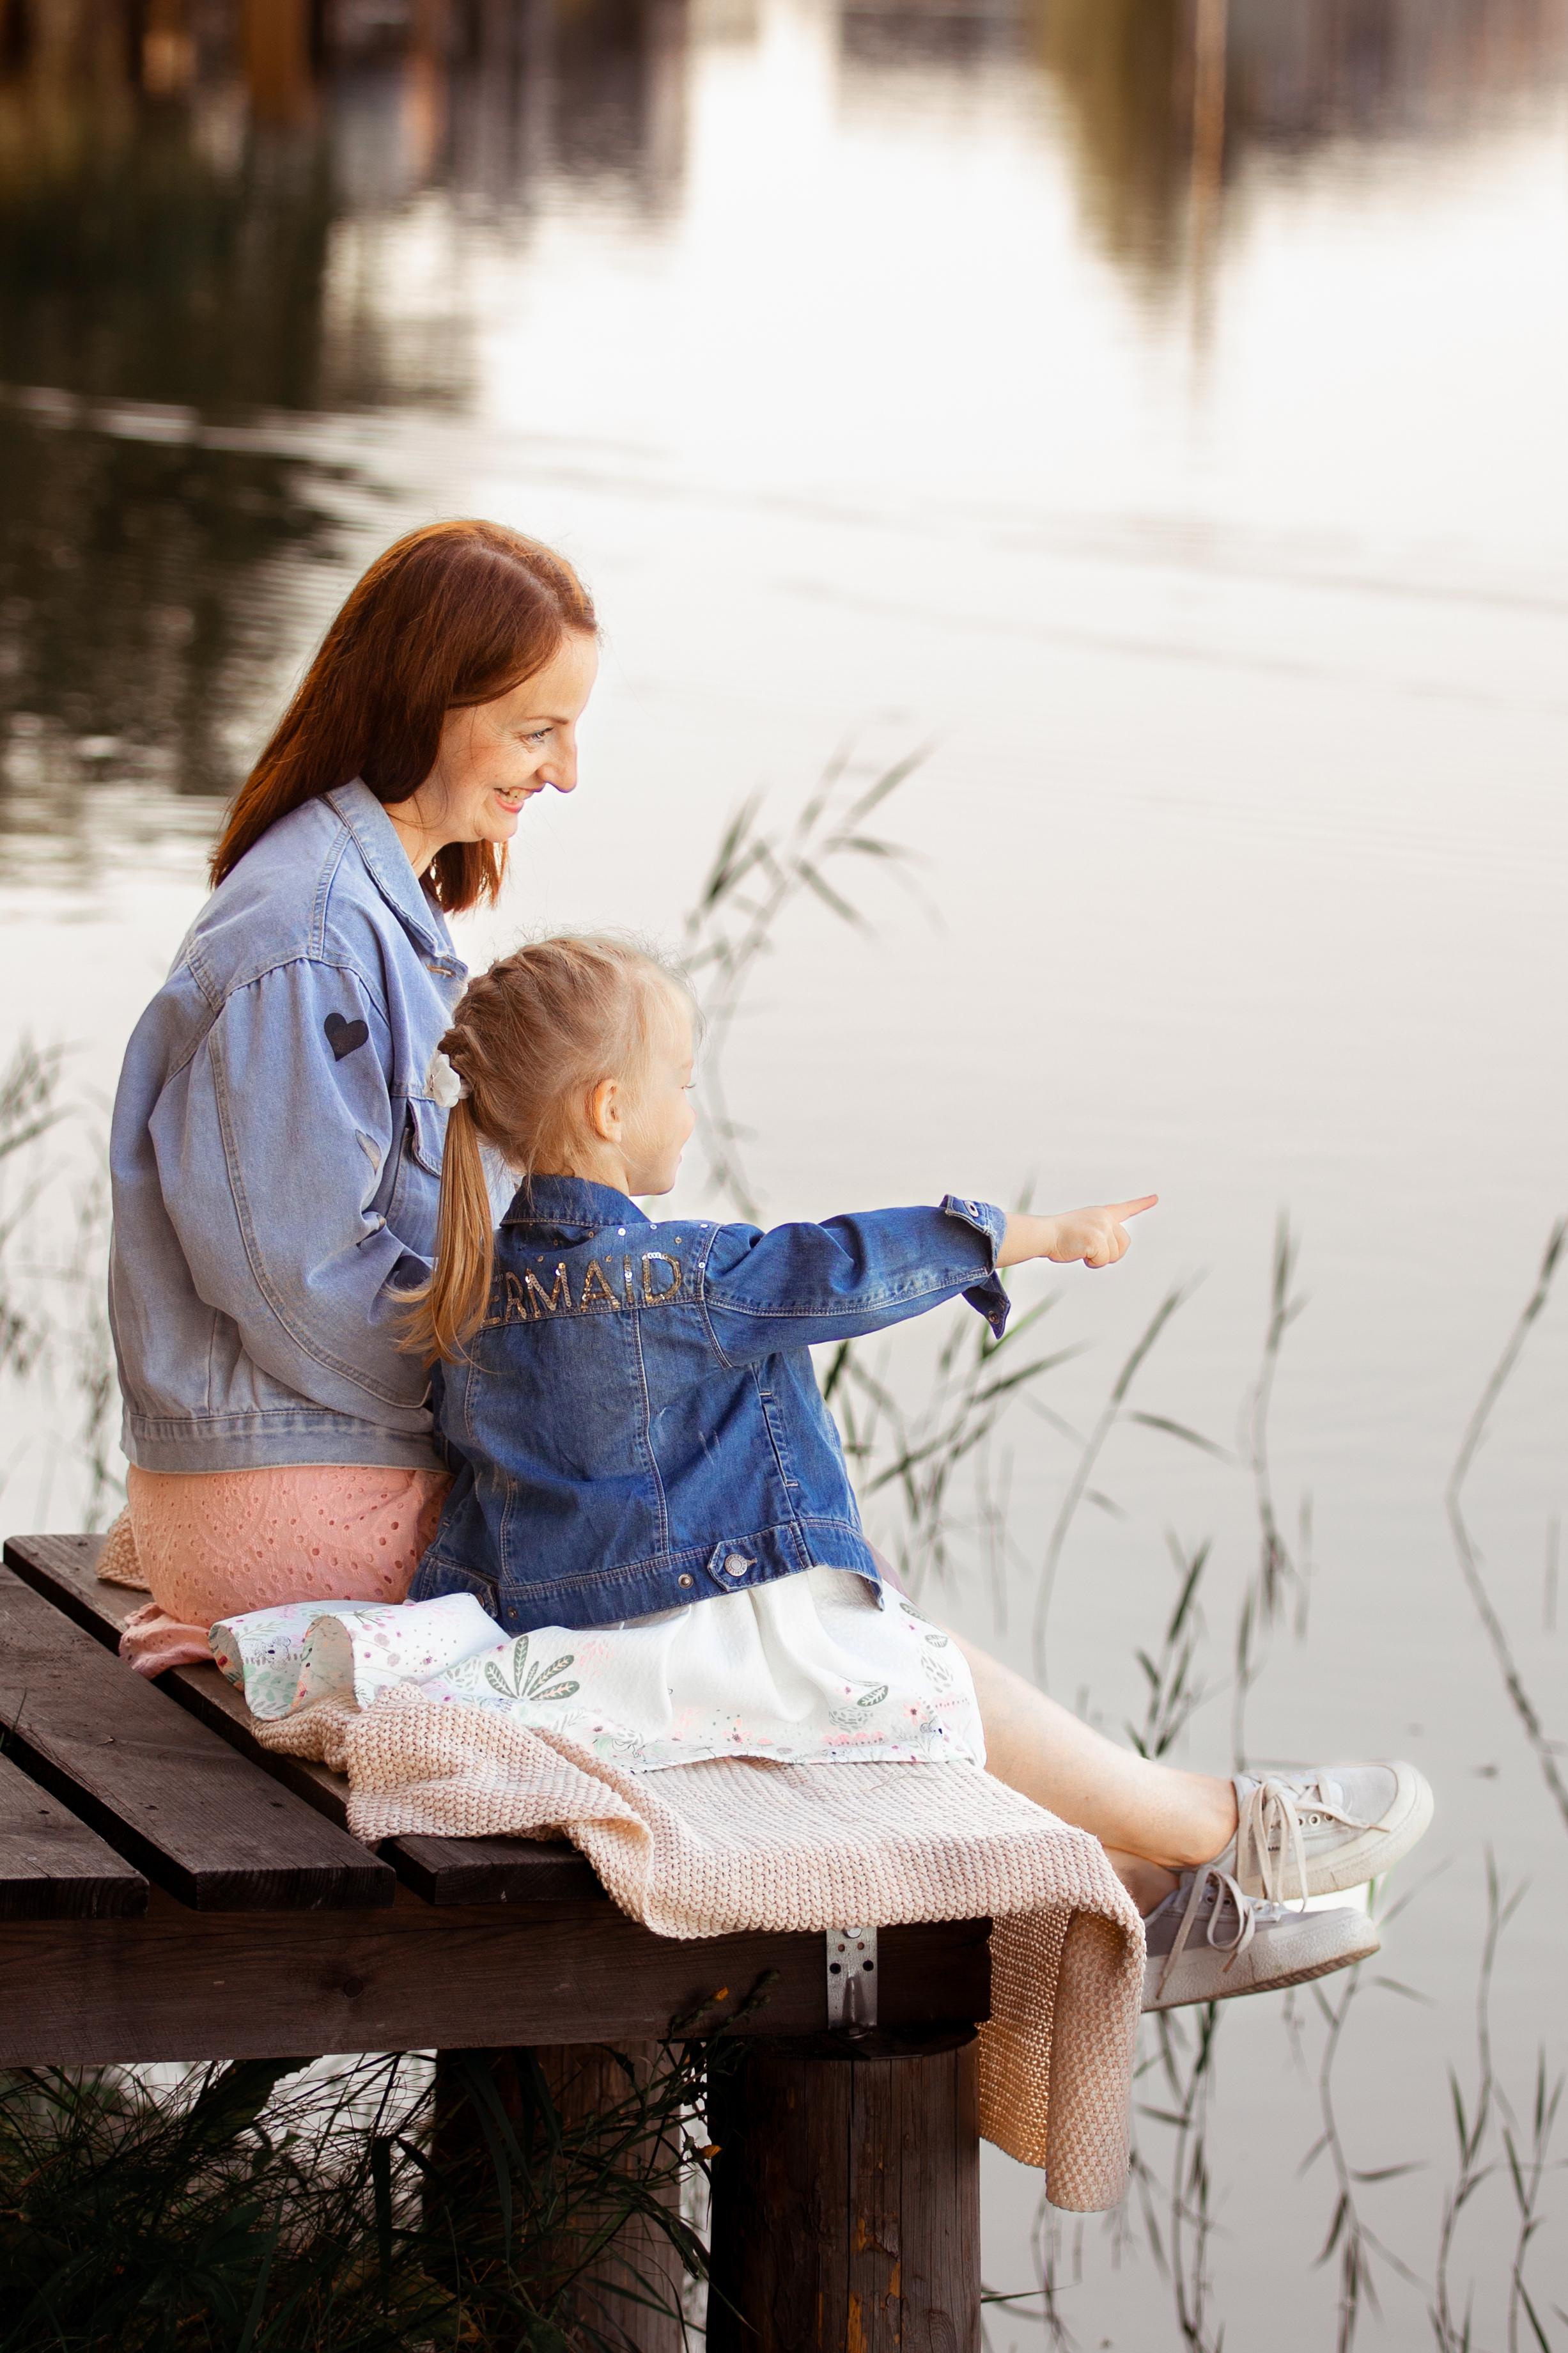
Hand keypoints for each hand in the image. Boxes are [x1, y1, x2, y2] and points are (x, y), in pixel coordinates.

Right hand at [998, 1196, 1157, 1270]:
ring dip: (1098, 1259)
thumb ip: (1100, 1236)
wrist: (1044, 1233)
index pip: (1125, 1209)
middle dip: (1110, 1254)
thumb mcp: (1083, 1230)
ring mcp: (1101, 1227)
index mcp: (1101, 1213)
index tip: (1155, 1198)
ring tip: (1080, 1249)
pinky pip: (1102, 1261)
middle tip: (1090, 1251)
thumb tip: (1110, 1251)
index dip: (1142, 1204)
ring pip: (1113, 1256)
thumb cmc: (1060, 1237)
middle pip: (1124, 1245)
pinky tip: (1078, 1253)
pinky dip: (1091, 1263)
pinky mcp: (1096, 1239)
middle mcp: (1104, 1218)